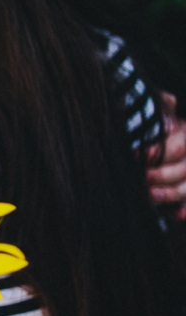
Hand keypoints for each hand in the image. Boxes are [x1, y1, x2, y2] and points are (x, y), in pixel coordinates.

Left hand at [147, 92, 185, 219]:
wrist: (172, 147)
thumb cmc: (156, 132)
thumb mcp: (159, 116)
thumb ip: (159, 108)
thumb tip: (164, 99)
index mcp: (184, 133)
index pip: (176, 143)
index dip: (155, 151)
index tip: (135, 155)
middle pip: (183, 166)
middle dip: (161, 173)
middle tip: (140, 178)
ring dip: (170, 193)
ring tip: (149, 197)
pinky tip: (176, 216)